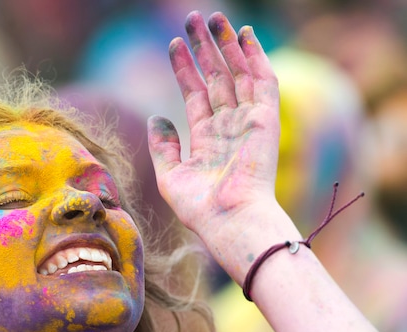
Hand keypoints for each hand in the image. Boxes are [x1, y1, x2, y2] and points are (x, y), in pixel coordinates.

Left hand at [148, 11, 280, 240]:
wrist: (230, 221)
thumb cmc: (200, 208)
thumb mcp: (169, 176)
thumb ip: (162, 145)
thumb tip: (154, 116)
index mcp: (207, 140)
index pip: (195, 94)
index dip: (184, 68)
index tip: (173, 44)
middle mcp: (228, 127)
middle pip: (216, 77)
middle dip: (204, 48)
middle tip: (192, 19)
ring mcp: (248, 122)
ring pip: (237, 73)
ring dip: (226, 44)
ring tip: (212, 18)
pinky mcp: (266, 119)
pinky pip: (262, 80)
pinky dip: (255, 56)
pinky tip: (244, 34)